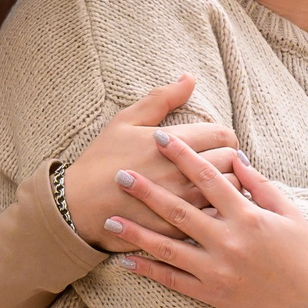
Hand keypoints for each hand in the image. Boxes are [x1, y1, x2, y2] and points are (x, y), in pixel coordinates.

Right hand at [60, 75, 240, 247]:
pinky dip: (217, 211)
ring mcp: (182, 203)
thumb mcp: (126, 121)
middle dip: (227, 159)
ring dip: (226, 185)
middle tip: (215, 162)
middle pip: (231, 160)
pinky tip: (208, 208)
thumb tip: (189, 78)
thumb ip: (162, 98)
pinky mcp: (179, 228)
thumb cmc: (101, 160)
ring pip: (229, 190)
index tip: (214, 143)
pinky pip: (215, 217)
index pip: (223, 134)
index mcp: (172, 143)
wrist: (77, 206)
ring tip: (215, 185)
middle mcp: (182, 172)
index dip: (223, 137)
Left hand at [100, 138, 307, 307]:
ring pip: (168, 248)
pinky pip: (173, 281)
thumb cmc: (300, 254)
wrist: (306, 305)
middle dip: (147, 191)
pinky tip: (125, 260)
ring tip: (108, 220)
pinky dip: (148, 271)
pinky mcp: (211, 293)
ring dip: (136, 233)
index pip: (209, 178)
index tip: (160, 138)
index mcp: (248, 217)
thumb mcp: (288, 213)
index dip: (183, 155)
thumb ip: (261, 185)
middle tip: (119, 175)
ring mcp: (217, 270)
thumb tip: (237, 157)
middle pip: (180, 211)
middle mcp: (228, 241)